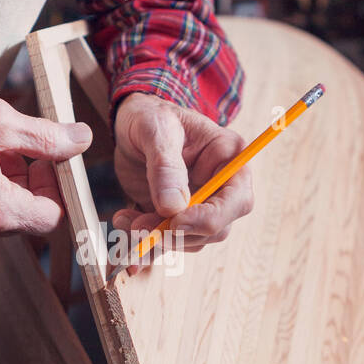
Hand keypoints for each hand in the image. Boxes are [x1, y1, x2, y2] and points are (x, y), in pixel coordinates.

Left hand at [112, 93, 252, 259]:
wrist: (131, 124)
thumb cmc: (151, 116)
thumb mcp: (156, 129)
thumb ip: (165, 165)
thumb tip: (173, 207)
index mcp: (229, 159)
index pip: (238, 200)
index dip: (211, 218)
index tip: (176, 221)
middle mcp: (220, 186)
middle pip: (217, 228)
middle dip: (178, 233)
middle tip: (140, 225)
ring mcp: (200, 205)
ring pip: (191, 240)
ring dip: (158, 240)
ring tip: (125, 220)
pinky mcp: (177, 217)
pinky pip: (169, 241)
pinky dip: (148, 247)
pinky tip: (126, 238)